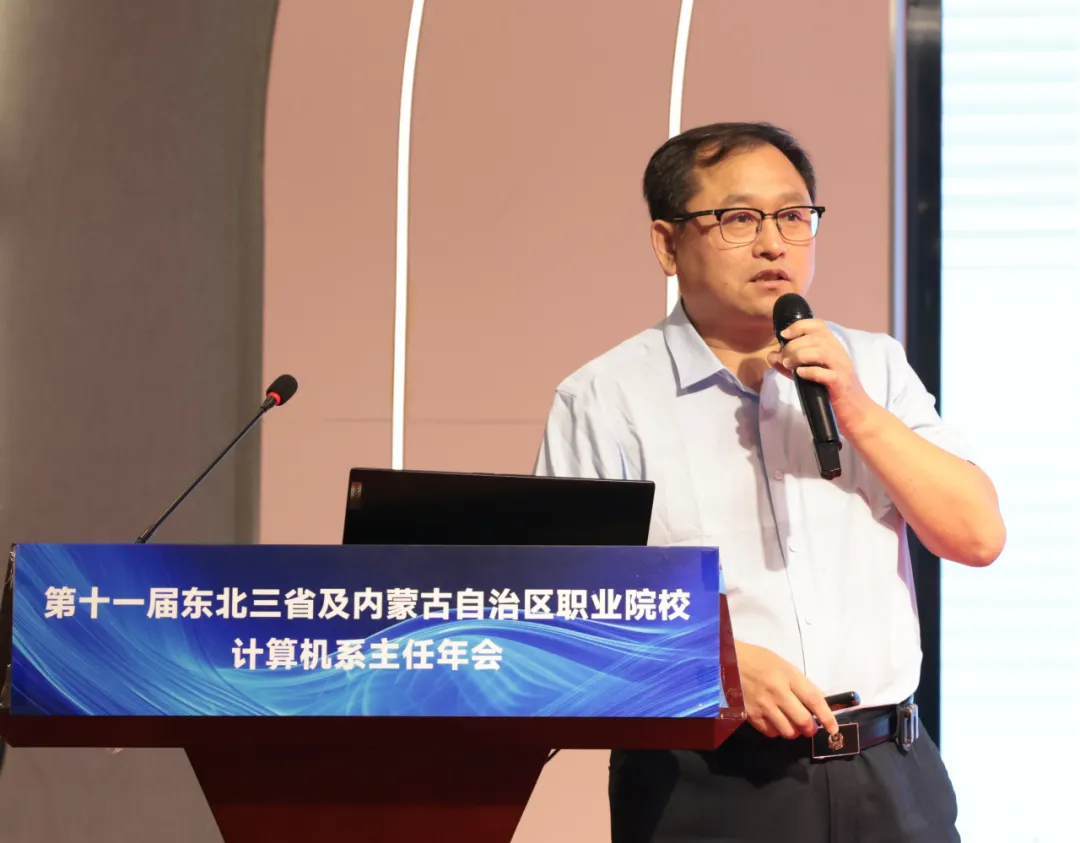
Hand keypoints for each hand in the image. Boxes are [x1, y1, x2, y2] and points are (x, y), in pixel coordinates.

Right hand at [734, 640, 838, 738]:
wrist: (728, 660)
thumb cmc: (759, 660)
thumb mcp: (783, 665)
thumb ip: (801, 684)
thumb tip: (819, 702)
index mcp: (788, 675)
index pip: (814, 699)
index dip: (827, 716)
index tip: (834, 728)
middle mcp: (777, 692)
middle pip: (803, 720)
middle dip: (810, 728)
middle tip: (809, 727)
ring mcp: (763, 705)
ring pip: (788, 731)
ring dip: (794, 731)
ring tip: (791, 724)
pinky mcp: (750, 714)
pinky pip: (771, 732)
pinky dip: (777, 731)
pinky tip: (775, 722)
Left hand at [766, 318, 872, 436]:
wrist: (856, 414)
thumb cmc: (830, 392)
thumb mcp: (808, 375)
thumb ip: (789, 365)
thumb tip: (770, 355)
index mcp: (833, 347)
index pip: (818, 325)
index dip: (798, 326)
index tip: (783, 336)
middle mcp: (839, 354)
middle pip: (814, 338)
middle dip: (792, 346)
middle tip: (783, 359)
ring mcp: (841, 368)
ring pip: (820, 351)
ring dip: (798, 356)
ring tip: (788, 365)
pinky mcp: (840, 385)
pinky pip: (825, 373)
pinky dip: (809, 371)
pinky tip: (799, 375)